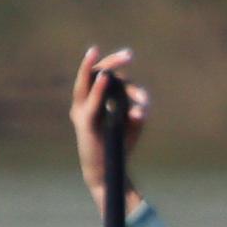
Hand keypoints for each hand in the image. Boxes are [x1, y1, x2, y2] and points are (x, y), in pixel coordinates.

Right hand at [70, 47, 147, 208]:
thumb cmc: (119, 146)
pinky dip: (98, 90)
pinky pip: (91, 102)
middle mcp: (86, 101)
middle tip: (128, 55)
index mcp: (96, 99)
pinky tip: (106, 79)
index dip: (127, 81)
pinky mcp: (84, 122)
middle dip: (113, 62)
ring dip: (103, 68)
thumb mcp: (132, 126)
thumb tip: (139, 110)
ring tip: (117, 57)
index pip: (109, 78)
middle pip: (96, 72)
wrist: (107, 171)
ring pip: (88, 81)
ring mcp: (82, 110)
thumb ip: (137, 114)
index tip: (144, 99)